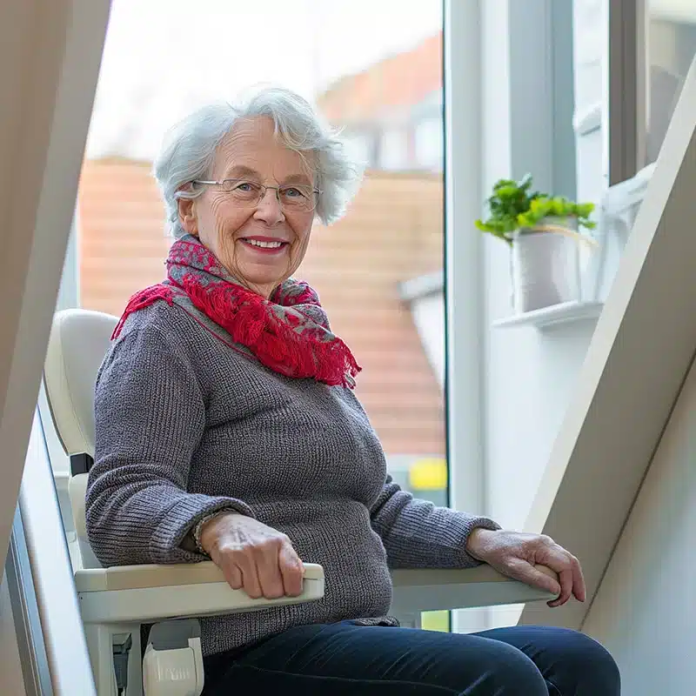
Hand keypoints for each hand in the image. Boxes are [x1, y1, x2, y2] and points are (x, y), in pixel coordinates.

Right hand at [200, 513, 304, 599]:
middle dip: (270, 591)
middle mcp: (264, 546)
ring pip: (254, 592)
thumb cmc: (255, 537)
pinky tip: (240, 570)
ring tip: (252, 574)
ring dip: (253, 588)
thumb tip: (301, 577)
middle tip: (267, 582)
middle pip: (273, 590)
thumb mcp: (278, 542)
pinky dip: (238, 582)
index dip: (293, 589)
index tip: (291, 592)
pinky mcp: (228, 557)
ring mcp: (246, 551)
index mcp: (281, 542)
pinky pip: (237, 586)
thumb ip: (290, 559)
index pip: (293, 572)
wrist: (227, 524)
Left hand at [466, 528, 585, 607]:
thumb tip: (556, 590)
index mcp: (542, 545)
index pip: (565, 566)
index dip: (568, 585)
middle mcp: (547, 542)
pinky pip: (559, 560)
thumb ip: (535, 578)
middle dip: (577, 582)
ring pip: (567, 560)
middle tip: (579, 600)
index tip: (558, 600)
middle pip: (571, 562)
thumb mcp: (514, 568)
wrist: (486, 541)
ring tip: (573, 595)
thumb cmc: (497, 552)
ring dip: (573, 578)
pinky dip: (565, 573)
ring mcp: (545, 544)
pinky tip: (563, 584)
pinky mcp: (541, 548)